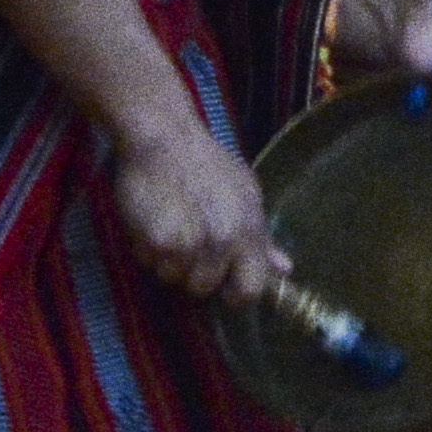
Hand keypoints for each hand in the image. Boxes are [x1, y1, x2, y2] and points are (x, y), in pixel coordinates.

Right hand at [106, 112, 284, 300]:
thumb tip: (284, 269)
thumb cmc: (209, 163)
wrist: (166, 138)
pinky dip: (147, 247)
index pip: (251, 290)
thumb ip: (261, 238)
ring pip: (173, 278)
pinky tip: (153, 219)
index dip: (237, 292)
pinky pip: (150, 262)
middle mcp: (221, 242)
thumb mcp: (246, 194)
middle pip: (204, 288)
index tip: (225, 283)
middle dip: (195, 272)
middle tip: (189, 240)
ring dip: (169, 260)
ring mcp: (188, 244)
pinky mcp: (157, 241)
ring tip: (171, 224)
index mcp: (248, 232)